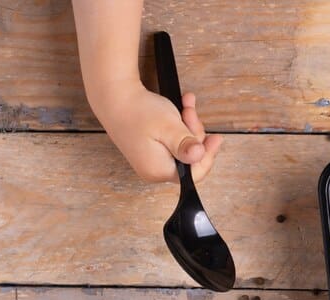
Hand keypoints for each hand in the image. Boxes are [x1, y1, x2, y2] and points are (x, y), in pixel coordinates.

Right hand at [91, 82, 222, 182]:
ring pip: (184, 147)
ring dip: (188, 126)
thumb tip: (199, 156)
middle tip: (190, 112)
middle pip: (190, 159)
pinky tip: (182, 108)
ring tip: (186, 105)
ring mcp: (153, 161)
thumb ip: (185, 144)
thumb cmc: (138, 110)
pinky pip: (174, 142)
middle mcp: (155, 170)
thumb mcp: (168, 127)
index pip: (195, 173)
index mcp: (159, 170)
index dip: (207, 155)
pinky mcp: (152, 151)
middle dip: (195, 134)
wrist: (113, 96)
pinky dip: (180, 126)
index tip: (216, 139)